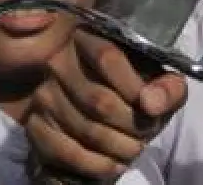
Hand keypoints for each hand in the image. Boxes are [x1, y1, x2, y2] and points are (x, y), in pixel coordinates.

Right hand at [25, 30, 187, 178]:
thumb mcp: (160, 85)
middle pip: (99, 100)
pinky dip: (96, 164)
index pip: (107, 57)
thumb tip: (152, 103)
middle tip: (147, 134)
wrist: (106, 115)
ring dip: (118, 147)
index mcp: (91, 38)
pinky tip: (113, 164)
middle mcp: (60, 61)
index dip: (133, 87)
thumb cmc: (136, 93)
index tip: (153, 109)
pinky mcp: (34, 124)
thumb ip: (167, 88)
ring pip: (86, 129)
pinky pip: (66, 151)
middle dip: (132, 125)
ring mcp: (43, 94)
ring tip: (134, 148)